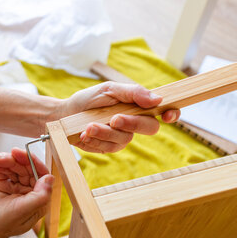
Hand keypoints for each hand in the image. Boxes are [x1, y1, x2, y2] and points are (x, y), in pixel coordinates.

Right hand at [0, 149, 52, 237]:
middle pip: (24, 168)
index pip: (40, 174)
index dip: (31, 161)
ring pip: (11, 167)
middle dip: (11, 161)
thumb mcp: (21, 211)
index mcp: (38, 200)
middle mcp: (28, 193)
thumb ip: (39, 196)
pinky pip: (0, 170)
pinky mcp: (3, 185)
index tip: (19, 154)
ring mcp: (15, 188)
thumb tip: (50, 178)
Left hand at [62, 82, 180, 152]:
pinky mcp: (110, 147)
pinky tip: (85, 132)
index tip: (167, 115)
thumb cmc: (88, 100)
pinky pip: (109, 147)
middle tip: (114, 119)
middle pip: (150, 128)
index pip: (163, 110)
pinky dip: (96, 139)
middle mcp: (134, 122)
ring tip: (89, 126)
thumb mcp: (108, 90)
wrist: (65, 115)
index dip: (172, 113)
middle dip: (132, 123)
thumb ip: (132, 93)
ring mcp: (123, 136)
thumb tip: (157, 99)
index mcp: (137, 105)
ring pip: (125, 139)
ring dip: (105, 132)